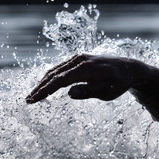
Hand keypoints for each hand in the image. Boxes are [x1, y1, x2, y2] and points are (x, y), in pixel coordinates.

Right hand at [25, 54, 145, 103]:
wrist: (129, 68)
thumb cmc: (118, 83)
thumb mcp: (107, 92)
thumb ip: (88, 92)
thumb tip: (69, 93)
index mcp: (85, 69)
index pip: (59, 81)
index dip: (44, 90)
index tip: (33, 100)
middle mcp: (79, 60)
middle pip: (54, 74)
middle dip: (40, 87)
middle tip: (29, 100)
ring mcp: (78, 58)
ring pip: (55, 70)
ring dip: (43, 82)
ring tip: (34, 95)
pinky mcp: (79, 58)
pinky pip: (61, 67)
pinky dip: (51, 76)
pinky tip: (45, 85)